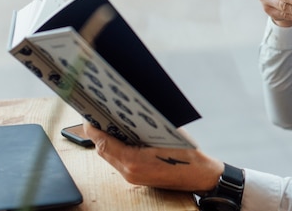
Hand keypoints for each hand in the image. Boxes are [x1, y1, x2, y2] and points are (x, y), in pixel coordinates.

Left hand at [83, 123, 222, 191]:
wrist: (201, 176)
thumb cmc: (187, 157)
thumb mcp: (166, 133)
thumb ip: (143, 126)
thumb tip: (127, 113)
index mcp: (133, 161)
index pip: (103, 142)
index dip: (93, 127)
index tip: (90, 114)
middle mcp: (129, 172)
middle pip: (103, 150)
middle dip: (98, 133)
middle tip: (99, 115)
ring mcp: (132, 177)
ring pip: (110, 156)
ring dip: (107, 141)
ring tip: (110, 123)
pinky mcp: (137, 177)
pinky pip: (119, 161)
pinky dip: (117, 148)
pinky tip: (124, 136)